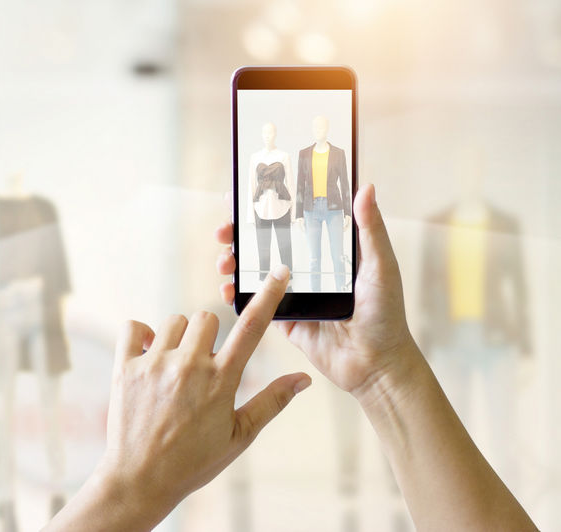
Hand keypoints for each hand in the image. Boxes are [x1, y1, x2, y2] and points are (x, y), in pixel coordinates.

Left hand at [49, 268, 310, 530]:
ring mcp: (154, 364)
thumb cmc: (193, 461)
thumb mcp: (239, 436)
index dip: (269, 296)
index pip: (251, 328)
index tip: (279, 272)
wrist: (140, 480)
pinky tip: (148, 355)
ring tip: (174, 368)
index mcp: (220, 380)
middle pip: (207, 317)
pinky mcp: (124, 367)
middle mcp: (188, 366)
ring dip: (179, 337)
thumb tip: (303, 379)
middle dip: (209, 334)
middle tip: (202, 363)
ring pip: (173, 321)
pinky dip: (141, 335)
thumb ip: (271, 402)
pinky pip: (133, 327)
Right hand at [216, 184, 413, 394]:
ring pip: (255, 270)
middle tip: (224, 231)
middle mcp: (307, 267)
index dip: (268, 208)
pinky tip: (228, 290)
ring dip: (233, 262)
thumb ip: (370, 229)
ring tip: (224, 262)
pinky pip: (256, 302)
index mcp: (328, 250)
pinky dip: (237, 294)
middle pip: (266, 243)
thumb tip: (366, 188)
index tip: (244, 197)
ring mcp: (293, 292)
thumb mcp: (380, 266)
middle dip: (239, 234)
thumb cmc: (386, 314)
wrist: (376, 365)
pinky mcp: (284, 318)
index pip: (293, 220)